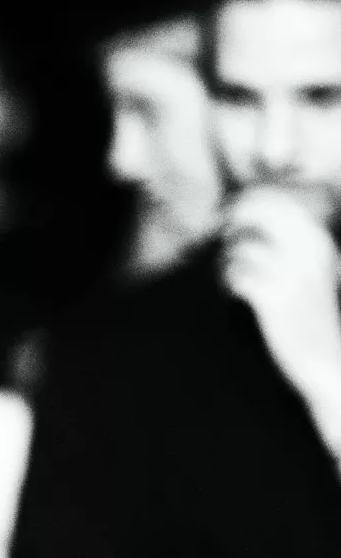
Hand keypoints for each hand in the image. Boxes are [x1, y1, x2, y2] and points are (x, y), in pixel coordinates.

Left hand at [222, 188, 340, 427]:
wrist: (329, 361)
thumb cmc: (308, 315)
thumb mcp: (306, 272)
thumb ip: (282, 243)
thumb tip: (238, 218)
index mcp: (318, 239)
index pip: (277, 196)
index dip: (244, 201)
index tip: (231, 220)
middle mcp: (310, 250)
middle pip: (256, 207)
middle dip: (231, 222)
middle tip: (229, 244)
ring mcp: (294, 273)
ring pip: (240, 243)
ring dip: (228, 259)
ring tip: (235, 275)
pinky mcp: (276, 299)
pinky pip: (237, 273)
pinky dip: (230, 281)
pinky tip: (236, 293)